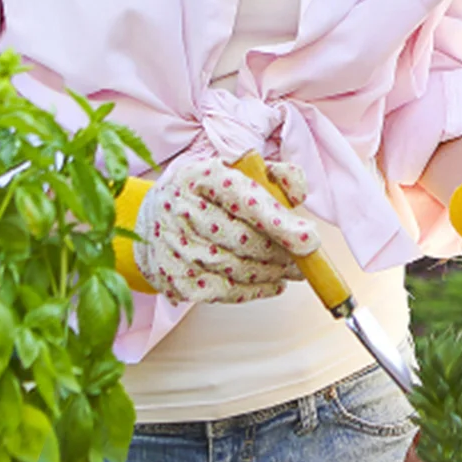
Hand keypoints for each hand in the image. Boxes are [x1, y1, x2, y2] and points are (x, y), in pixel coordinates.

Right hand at [133, 155, 320, 304]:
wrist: (152, 217)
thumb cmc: (208, 192)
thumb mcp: (238, 169)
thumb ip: (277, 174)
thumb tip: (298, 195)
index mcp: (202, 176)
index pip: (244, 199)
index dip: (279, 222)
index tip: (309, 240)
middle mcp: (182, 209)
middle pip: (243, 240)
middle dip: (281, 253)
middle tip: (305, 257)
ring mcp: (175, 246)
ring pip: (236, 268)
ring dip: (272, 273)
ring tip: (292, 270)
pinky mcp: (174, 278)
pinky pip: (223, 291)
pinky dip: (254, 291)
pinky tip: (273, 283)